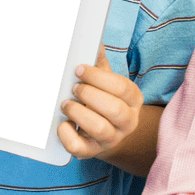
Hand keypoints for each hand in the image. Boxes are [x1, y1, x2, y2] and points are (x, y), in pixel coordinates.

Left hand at [58, 46, 143, 160]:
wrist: (104, 132)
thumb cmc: (103, 99)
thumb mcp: (105, 80)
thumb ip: (99, 63)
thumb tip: (94, 42)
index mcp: (132, 100)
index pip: (122, 88)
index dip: (98, 77)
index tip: (79, 69)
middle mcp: (127, 121)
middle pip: (115, 110)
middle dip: (89, 95)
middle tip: (73, 88)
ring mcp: (111, 139)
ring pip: (100, 129)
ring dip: (78, 113)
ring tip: (66, 103)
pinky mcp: (92, 152)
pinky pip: (80, 148)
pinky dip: (67, 135)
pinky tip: (62, 123)